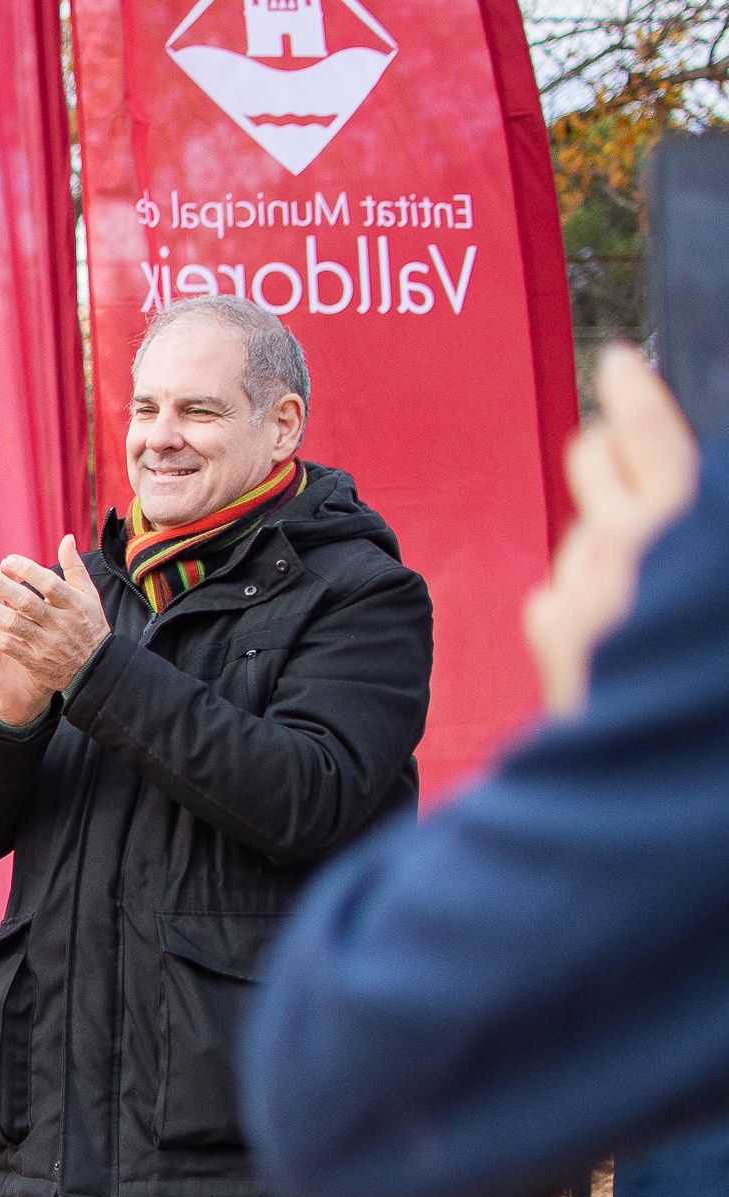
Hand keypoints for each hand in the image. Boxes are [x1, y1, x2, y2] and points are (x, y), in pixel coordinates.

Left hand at [0, 536, 112, 722]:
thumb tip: (67, 538)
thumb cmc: (89, 625)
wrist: (96, 669)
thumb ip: (75, 567)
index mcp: (75, 604)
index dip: (27, 570)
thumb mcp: (89, 595)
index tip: (6, 561)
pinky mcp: (36, 661)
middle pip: (27, 602)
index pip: (49, 583)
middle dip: (2, 587)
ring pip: (14, 624)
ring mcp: (47, 643)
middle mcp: (61, 623)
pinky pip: (10, 646)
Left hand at [526, 343, 699, 716]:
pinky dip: (577, 607)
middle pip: (593, 465)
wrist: (665, 767)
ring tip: (637, 587)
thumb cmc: (706, 676)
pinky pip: (557, 597)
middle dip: (603, 454)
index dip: (636, 394)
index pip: (653, 436)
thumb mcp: (708, 580)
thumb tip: (669, 495)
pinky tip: (607, 637)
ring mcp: (585, 589)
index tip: (619, 361)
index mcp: (683, 524)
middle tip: (610, 444)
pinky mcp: (554, 634)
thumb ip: (695, 532)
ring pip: (582, 537)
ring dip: (602, 548)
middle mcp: (628, 546)